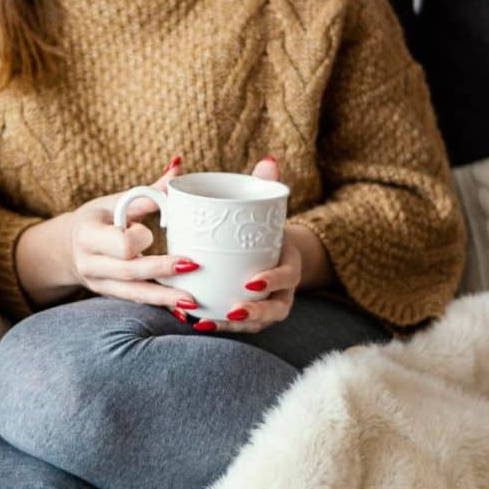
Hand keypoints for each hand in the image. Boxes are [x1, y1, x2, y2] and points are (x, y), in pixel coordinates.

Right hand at [16, 156, 201, 310]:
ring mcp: (99, 284)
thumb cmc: (96, 220)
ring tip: (193, 302)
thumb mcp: (114, 202)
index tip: (151, 231)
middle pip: (129, 271)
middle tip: (193, 265)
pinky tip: (183, 311)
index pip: (118, 242)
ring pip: (134, 294)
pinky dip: (160, 306)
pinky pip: (137, 302)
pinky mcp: (111, 296)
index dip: (139, 238)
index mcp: (88, 235)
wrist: (67, 249)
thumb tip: (179, 166)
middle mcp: (90, 263)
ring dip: (165, 298)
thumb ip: (148, 192)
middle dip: (162, 269)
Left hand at [188, 157, 332, 333]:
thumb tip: (268, 160)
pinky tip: (198, 324)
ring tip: (208, 322)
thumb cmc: (263, 227)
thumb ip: (266, 186)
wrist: (269, 249)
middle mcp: (283, 291)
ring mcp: (268, 307)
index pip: (288, 276)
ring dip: (233, 327)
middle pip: (277, 309)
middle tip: (233, 310)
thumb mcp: (267, 206)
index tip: (251, 282)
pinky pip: (238, 328)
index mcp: (290, 264)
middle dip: (256, 314)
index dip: (273, 281)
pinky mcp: (250, 316)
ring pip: (257, 325)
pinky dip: (219, 327)